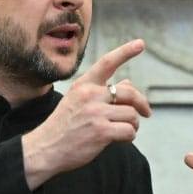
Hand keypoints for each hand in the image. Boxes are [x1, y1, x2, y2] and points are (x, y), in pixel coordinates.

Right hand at [22, 40, 152, 189]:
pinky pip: (129, 131)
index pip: (107, 62)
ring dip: (133, 124)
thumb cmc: (64, 126)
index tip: (141, 44)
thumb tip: (128, 83)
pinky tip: (120, 139)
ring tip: (124, 130)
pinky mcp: (101, 132)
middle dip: (142, 103)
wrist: (45, 149)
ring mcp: (96, 113)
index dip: (125, 52)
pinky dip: (129, 136)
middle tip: (147, 112)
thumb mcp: (78, 101)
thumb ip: (102, 92)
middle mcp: (90, 95)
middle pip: (129, 93)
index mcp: (83, 85)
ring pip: (131, 115)